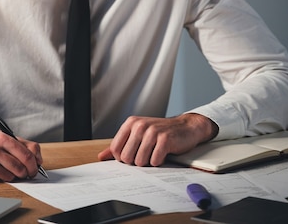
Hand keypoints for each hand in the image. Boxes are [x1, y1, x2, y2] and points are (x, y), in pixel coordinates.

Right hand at [0, 128, 42, 181]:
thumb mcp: (5, 137)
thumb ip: (24, 145)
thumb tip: (38, 160)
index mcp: (1, 137)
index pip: (25, 154)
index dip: (34, 164)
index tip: (35, 169)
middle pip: (19, 167)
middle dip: (26, 173)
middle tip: (26, 174)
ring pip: (9, 175)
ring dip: (13, 176)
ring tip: (9, 170)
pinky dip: (1, 177)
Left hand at [97, 113, 217, 166]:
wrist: (185, 127)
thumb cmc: (160, 132)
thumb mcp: (137, 135)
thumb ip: (119, 145)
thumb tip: (101, 156)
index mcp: (130, 123)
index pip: (114, 149)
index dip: (121, 159)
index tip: (131, 156)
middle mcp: (140, 125)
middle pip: (126, 157)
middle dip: (135, 161)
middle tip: (145, 155)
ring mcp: (152, 132)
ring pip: (140, 161)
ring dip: (148, 162)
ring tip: (154, 153)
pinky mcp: (165, 140)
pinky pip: (155, 161)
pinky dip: (159, 162)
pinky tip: (163, 153)